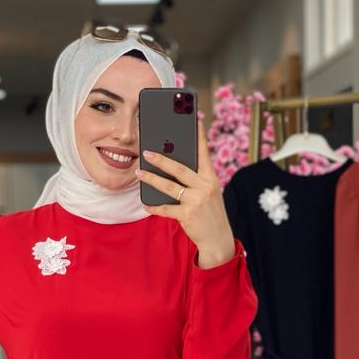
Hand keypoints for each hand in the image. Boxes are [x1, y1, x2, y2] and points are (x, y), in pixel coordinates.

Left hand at [137, 118, 235, 265]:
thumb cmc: (210, 212)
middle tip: (146, 151)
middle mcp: (205, 187)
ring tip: (139, 172)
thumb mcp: (209, 192)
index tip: (193, 119)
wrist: (218, 238)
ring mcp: (196, 201)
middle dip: (162, 159)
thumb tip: (173, 166)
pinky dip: (154, 207)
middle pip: (180, 168)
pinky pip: (166, 209)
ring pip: (169, 187)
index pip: (204, 153)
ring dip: (152, 178)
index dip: (199, 136)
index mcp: (211, 178)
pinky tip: (145, 204)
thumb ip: (196, 179)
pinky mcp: (188, 215)